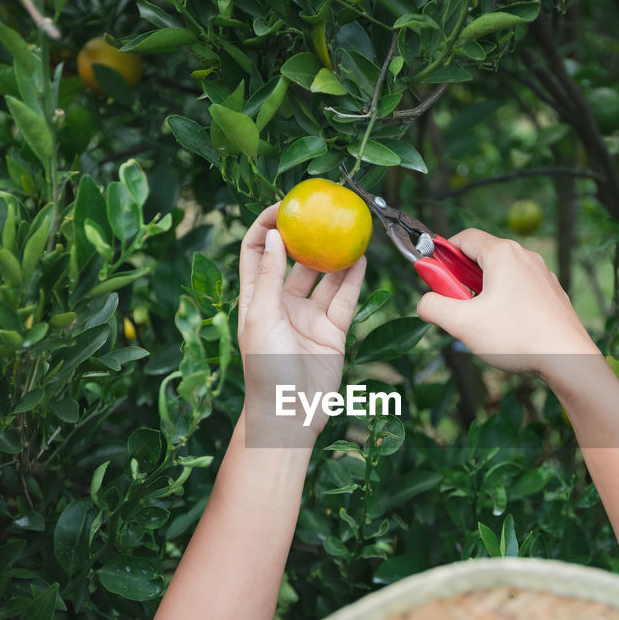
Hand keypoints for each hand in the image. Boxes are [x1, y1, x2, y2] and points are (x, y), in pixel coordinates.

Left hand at [237, 203, 366, 433]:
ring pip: (324, 277)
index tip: (284, 206)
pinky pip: (345, 298)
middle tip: (322, 211)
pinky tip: (362, 259)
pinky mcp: (333, 330)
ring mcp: (309, 316)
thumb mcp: (262, 317)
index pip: (258, 251)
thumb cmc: (266, 369)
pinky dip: (354, 279)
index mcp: (256, 297)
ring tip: (349, 230)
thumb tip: (275, 235)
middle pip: (294, 259)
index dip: (267, 225)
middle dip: (306, 235)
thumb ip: (270, 276)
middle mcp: (282, 302)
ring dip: (335, 255)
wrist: (291, 412)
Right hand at [416, 229, 597, 380]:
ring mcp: (541, 274)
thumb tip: (424, 303)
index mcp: (502, 254)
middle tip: (455, 305)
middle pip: (481, 256)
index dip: (443, 257)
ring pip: (500, 274)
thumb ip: (433, 307)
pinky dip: (503, 301)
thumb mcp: (462, 323)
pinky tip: (505, 328)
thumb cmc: (518, 337)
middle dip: (461, 278)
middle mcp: (524, 256)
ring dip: (482, 292)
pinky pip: (518, 288)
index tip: (435, 279)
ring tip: (480, 322)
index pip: (463, 239)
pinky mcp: (550, 293)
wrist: (567, 358)